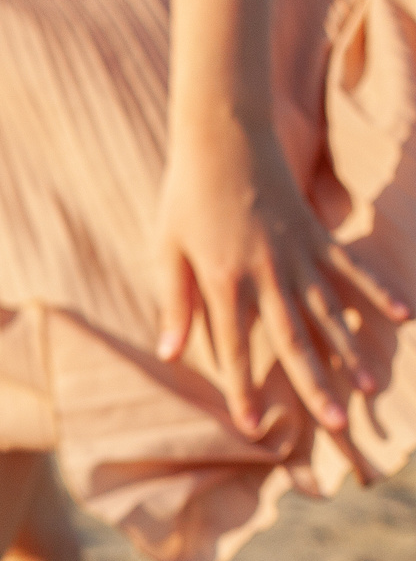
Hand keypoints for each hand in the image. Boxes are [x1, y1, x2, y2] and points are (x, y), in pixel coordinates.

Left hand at [154, 119, 408, 446]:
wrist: (222, 135)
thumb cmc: (186, 196)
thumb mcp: (167, 251)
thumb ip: (174, 303)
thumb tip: (169, 354)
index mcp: (223, 281)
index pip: (234, 348)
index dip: (242, 388)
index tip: (252, 425)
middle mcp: (266, 272)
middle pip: (293, 339)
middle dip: (312, 385)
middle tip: (333, 425)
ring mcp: (297, 253)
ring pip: (329, 312)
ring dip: (350, 351)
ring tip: (368, 388)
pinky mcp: (317, 233)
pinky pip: (352, 268)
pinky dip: (376, 291)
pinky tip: (403, 316)